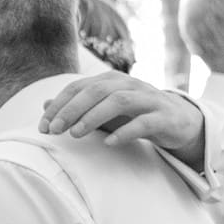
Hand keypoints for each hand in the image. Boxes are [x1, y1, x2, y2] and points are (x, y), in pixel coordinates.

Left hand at [37, 73, 206, 165]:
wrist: (180, 121)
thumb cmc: (136, 115)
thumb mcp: (104, 110)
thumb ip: (78, 107)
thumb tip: (45, 105)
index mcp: (112, 80)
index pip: (79, 87)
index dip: (59, 105)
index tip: (43, 126)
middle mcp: (129, 84)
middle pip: (95, 91)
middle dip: (71, 110)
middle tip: (54, 130)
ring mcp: (148, 99)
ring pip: (118, 101)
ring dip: (94, 117)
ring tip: (76, 134)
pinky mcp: (164, 117)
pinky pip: (144, 122)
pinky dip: (125, 131)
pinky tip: (109, 143)